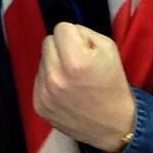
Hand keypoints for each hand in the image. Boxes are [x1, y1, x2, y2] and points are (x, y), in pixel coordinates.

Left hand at [33, 22, 135, 152]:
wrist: (114, 124)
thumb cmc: (112, 83)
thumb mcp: (108, 47)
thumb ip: (83, 32)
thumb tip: (65, 32)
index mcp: (75, 60)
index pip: (61, 28)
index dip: (74, 35)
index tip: (84, 47)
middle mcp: (56, 76)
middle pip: (47, 41)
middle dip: (62, 46)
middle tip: (77, 60)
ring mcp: (45, 93)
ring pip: (42, 60)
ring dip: (55, 63)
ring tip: (72, 77)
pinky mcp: (39, 105)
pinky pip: (39, 78)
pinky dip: (50, 80)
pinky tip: (65, 89)